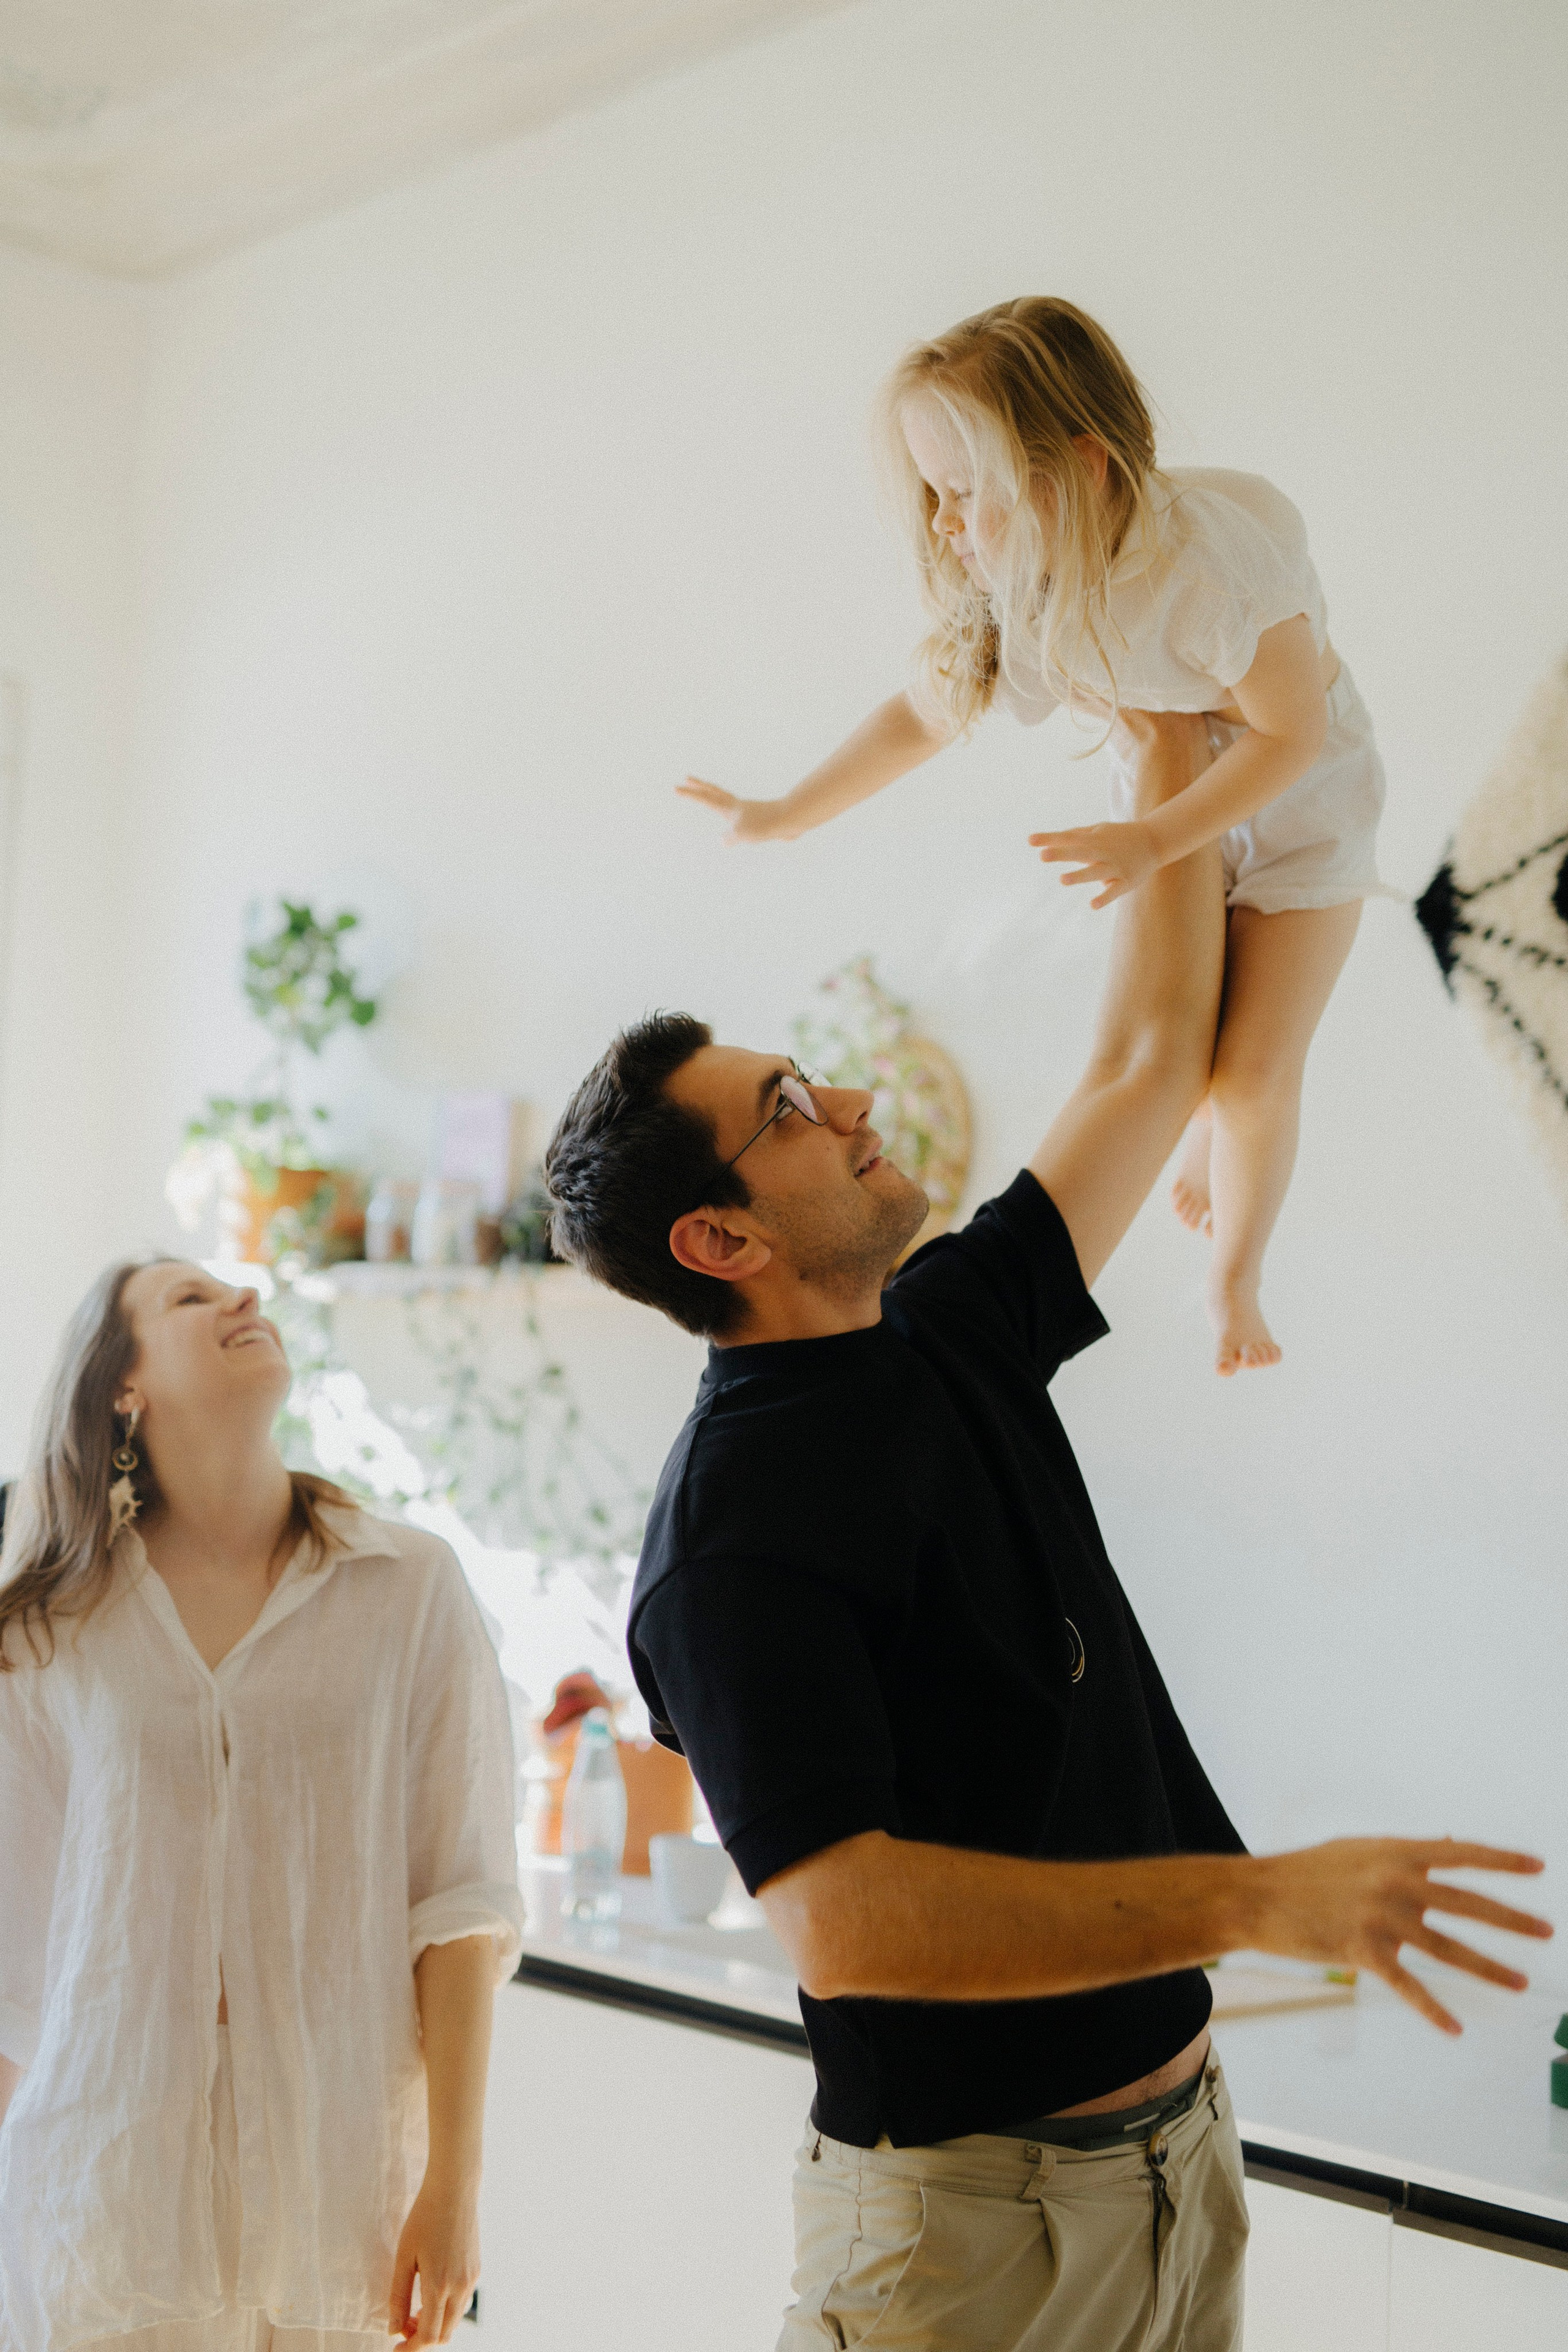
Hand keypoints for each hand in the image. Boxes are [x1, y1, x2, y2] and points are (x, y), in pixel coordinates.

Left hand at [388, 2176, 480, 2344]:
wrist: (455, 2189)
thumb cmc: (424, 2218)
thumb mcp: (404, 2257)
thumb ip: (398, 2297)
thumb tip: (394, 2330)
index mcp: (439, 2286)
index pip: (428, 2336)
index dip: (411, 2348)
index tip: (397, 2346)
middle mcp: (460, 2287)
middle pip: (444, 2334)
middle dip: (422, 2338)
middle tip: (403, 2324)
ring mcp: (471, 2279)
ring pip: (455, 2321)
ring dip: (435, 2325)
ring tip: (415, 2309)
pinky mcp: (476, 2270)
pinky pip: (462, 2303)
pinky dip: (446, 2310)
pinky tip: (431, 2292)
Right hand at [677, 776, 792, 842]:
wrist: (791, 819)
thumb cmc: (765, 824)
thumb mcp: (741, 833)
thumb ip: (729, 837)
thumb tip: (723, 840)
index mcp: (730, 808)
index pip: (705, 799)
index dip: (690, 795)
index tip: (675, 788)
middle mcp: (737, 807)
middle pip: (714, 793)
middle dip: (699, 787)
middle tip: (687, 779)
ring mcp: (748, 811)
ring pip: (727, 803)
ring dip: (715, 798)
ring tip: (708, 798)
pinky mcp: (759, 820)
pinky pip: (742, 821)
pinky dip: (735, 822)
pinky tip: (738, 829)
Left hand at [1029, 818, 1160, 908]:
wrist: (1155, 841)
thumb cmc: (1120, 836)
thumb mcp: (1099, 831)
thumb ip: (1076, 836)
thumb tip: (1050, 840)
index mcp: (1094, 839)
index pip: (1069, 838)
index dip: (1050, 839)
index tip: (1030, 840)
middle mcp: (1103, 852)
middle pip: (1080, 853)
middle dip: (1062, 854)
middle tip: (1042, 856)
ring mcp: (1115, 867)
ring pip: (1096, 872)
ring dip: (1080, 876)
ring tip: (1062, 880)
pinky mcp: (1126, 881)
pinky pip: (1114, 891)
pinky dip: (1105, 897)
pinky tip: (1092, 905)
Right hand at [1251, 1837, 1551, 2034]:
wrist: (1257, 1896)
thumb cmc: (1304, 1871)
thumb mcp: (1356, 1850)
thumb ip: (1402, 1852)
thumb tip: (1446, 1841)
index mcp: (1395, 1852)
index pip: (1462, 1853)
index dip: (1502, 1860)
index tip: (1537, 1867)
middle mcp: (1395, 1881)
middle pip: (1468, 1902)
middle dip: (1512, 1919)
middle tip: (1546, 1931)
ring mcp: (1381, 1917)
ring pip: (1449, 1948)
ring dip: (1489, 1968)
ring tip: (1521, 1983)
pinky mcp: (1364, 1951)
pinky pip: (1409, 1986)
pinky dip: (1433, 2010)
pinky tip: (1455, 2028)